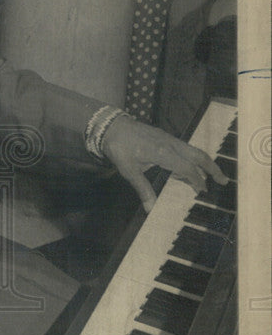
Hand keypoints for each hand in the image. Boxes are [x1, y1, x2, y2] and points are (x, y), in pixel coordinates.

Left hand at [102, 115, 228, 213]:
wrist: (111, 126)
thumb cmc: (119, 148)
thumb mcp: (129, 171)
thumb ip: (143, 189)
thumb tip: (150, 209)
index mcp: (164, 153)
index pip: (188, 169)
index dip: (197, 181)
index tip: (202, 192)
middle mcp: (171, 144)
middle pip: (199, 156)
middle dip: (212, 168)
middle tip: (223, 180)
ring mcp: (169, 138)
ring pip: (193, 150)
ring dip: (204, 162)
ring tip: (211, 175)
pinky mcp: (165, 136)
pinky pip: (185, 148)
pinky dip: (192, 157)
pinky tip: (188, 167)